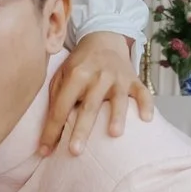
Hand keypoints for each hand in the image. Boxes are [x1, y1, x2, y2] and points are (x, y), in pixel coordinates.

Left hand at [39, 31, 155, 155]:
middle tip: (75, 151)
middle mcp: (97, 77)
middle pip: (89, 107)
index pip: (61, 107)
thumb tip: (49, 132)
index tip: (44, 151)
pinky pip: (142, 93)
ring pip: (118, 100)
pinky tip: (146, 118)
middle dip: (81, 129)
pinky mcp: (134, 80)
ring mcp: (118, 78)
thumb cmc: (79, 64)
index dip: (51, 130)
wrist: (104, 40)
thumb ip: (56, 98)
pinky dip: (146, 104)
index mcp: (75, 75)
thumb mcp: (62, 74)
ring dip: (117, 116)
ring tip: (114, 134)